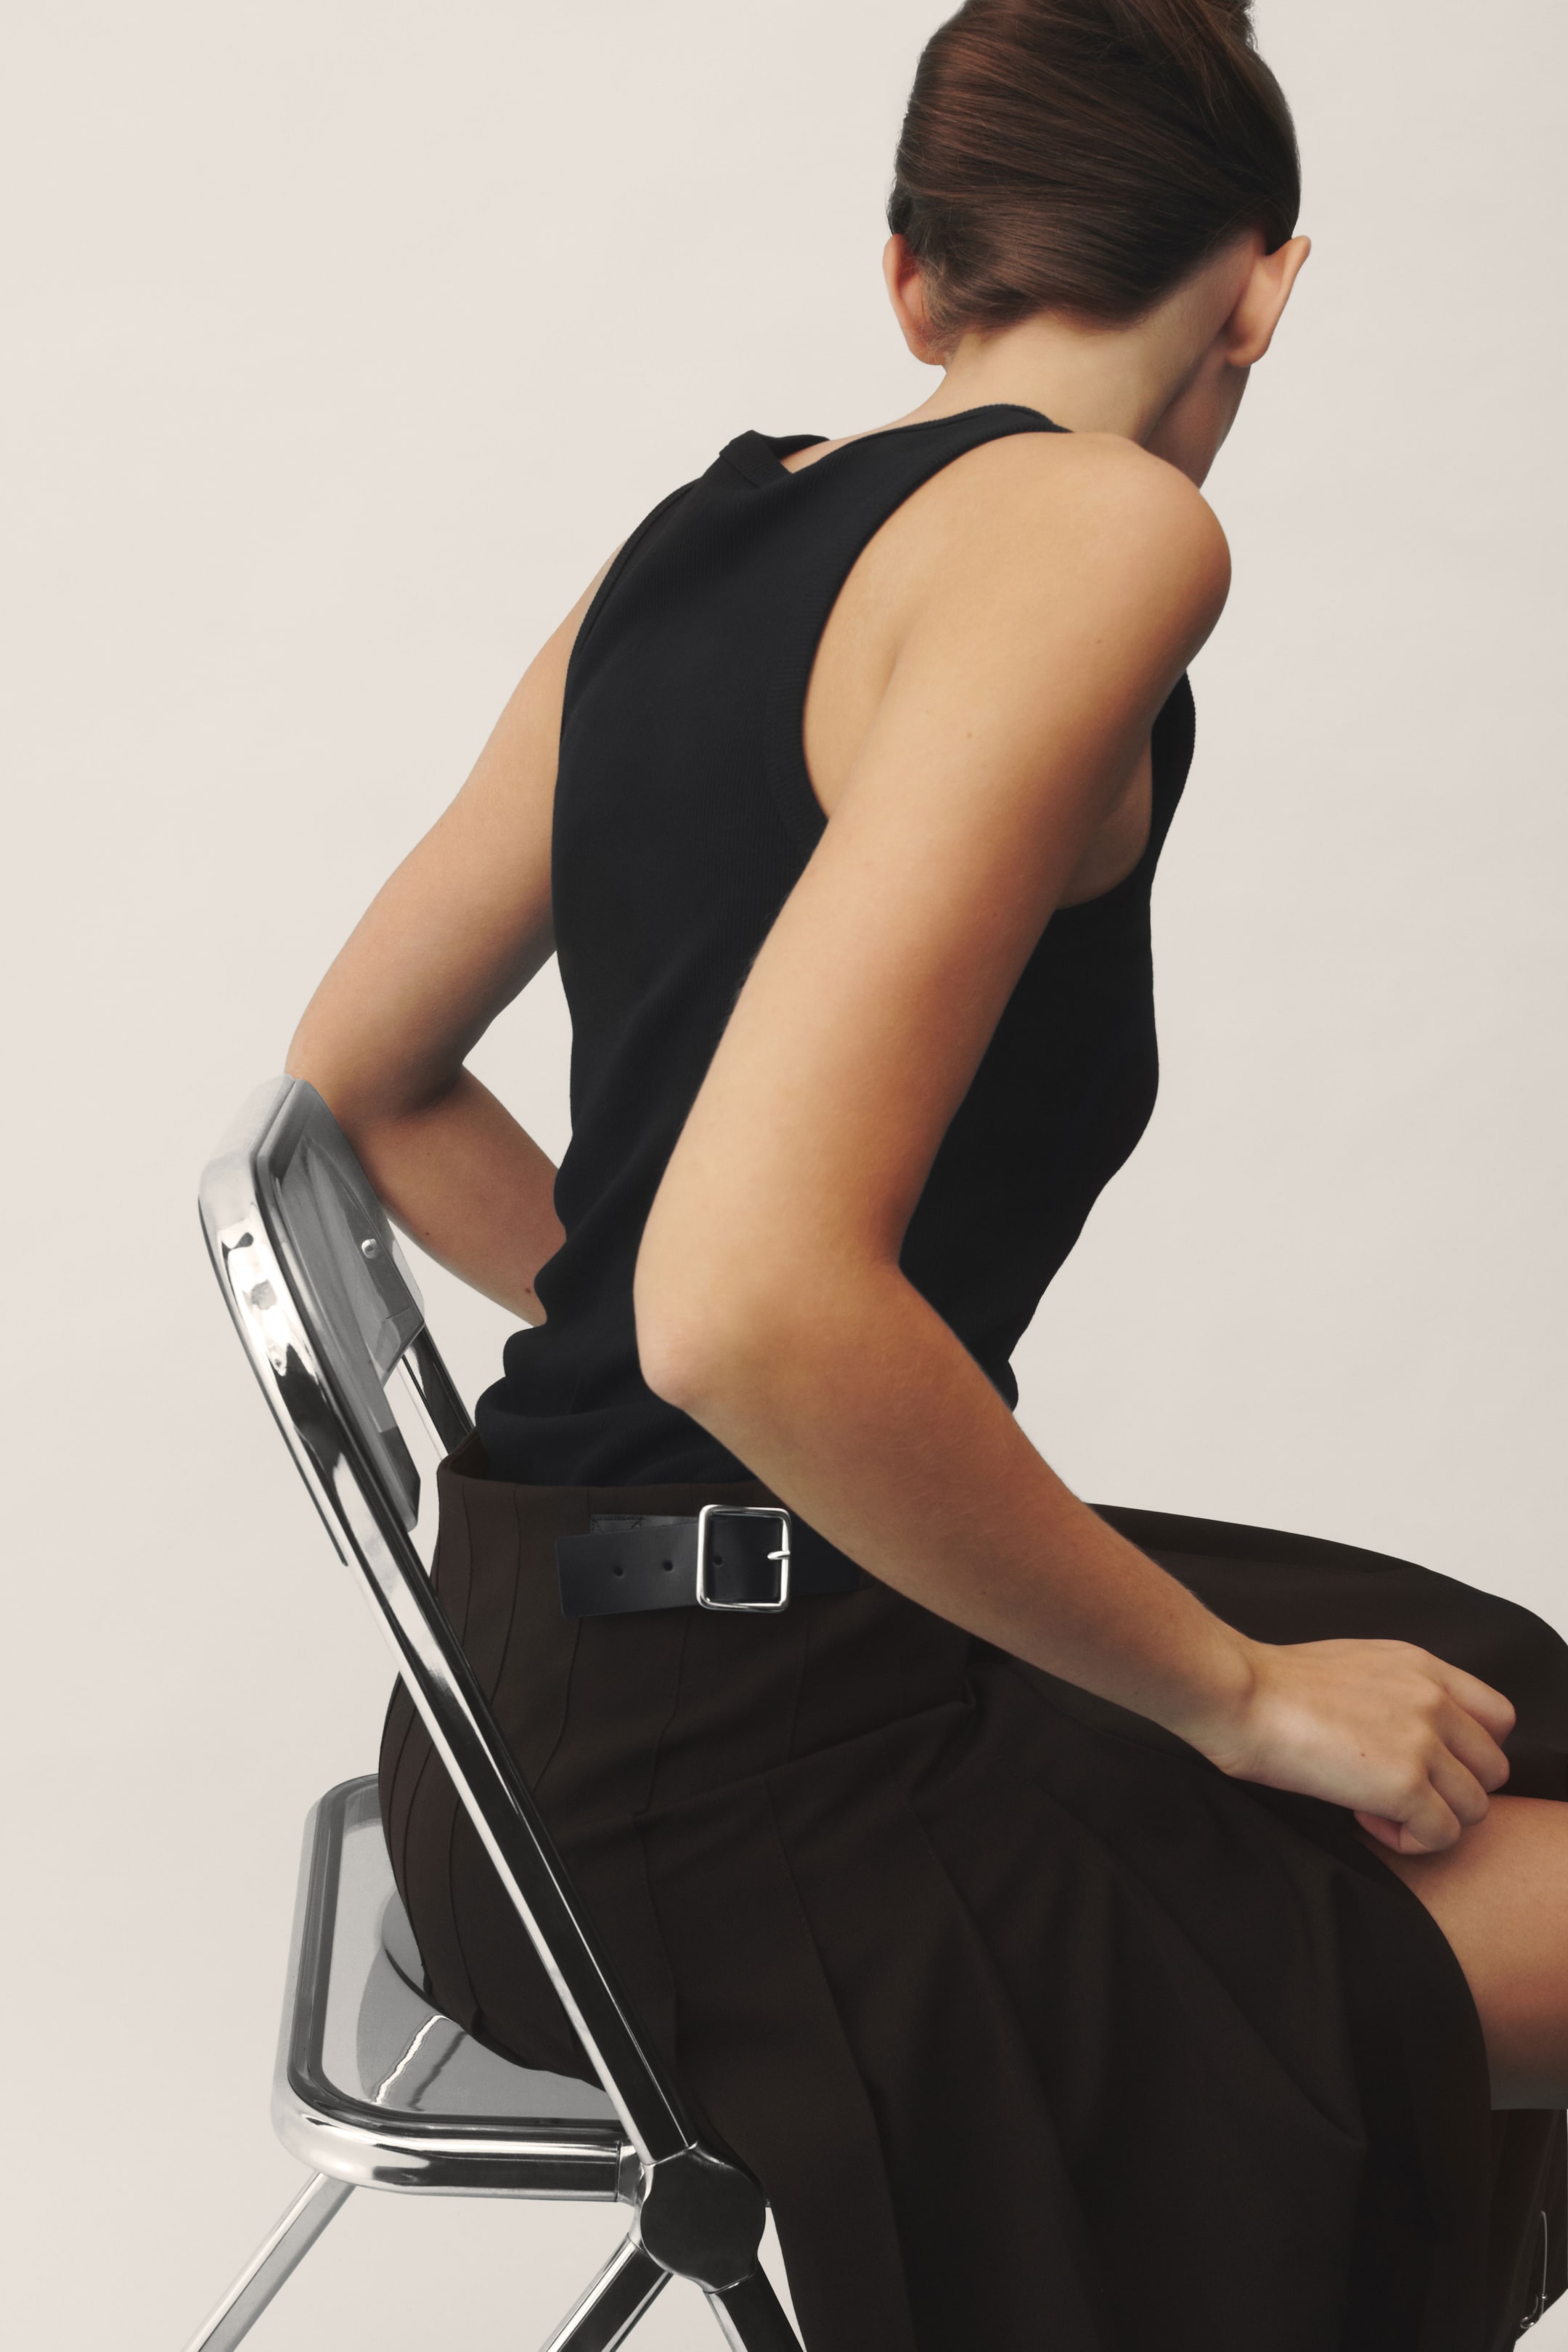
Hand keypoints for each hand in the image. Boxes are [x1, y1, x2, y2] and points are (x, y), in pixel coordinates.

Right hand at [1191, 1637, 1515, 1854]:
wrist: (1240, 1693)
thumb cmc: (1273, 1684)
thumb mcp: (1354, 1665)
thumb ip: (1397, 1691)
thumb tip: (1402, 1734)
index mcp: (1422, 1667)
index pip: (1498, 1717)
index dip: (1469, 1750)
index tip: (1427, 1762)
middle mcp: (1434, 1700)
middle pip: (1492, 1769)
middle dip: (1450, 1791)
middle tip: (1397, 1791)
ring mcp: (1423, 1741)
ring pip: (1475, 1808)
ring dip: (1430, 1818)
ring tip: (1375, 1806)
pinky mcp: (1405, 1783)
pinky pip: (1442, 1835)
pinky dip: (1408, 1840)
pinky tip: (1363, 1817)